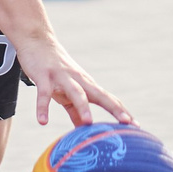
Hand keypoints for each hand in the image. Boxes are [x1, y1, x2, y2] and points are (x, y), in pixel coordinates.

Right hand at [12, 32, 130, 128]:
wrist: (37, 40)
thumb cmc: (55, 70)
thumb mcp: (66, 92)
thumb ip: (74, 111)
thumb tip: (83, 130)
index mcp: (86, 84)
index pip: (108, 99)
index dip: (122, 112)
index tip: (136, 126)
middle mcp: (79, 80)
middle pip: (100, 95)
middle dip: (114, 109)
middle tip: (127, 123)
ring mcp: (62, 77)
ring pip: (76, 92)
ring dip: (83, 106)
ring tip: (88, 123)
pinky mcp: (44, 76)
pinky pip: (44, 93)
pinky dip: (43, 107)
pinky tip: (43, 122)